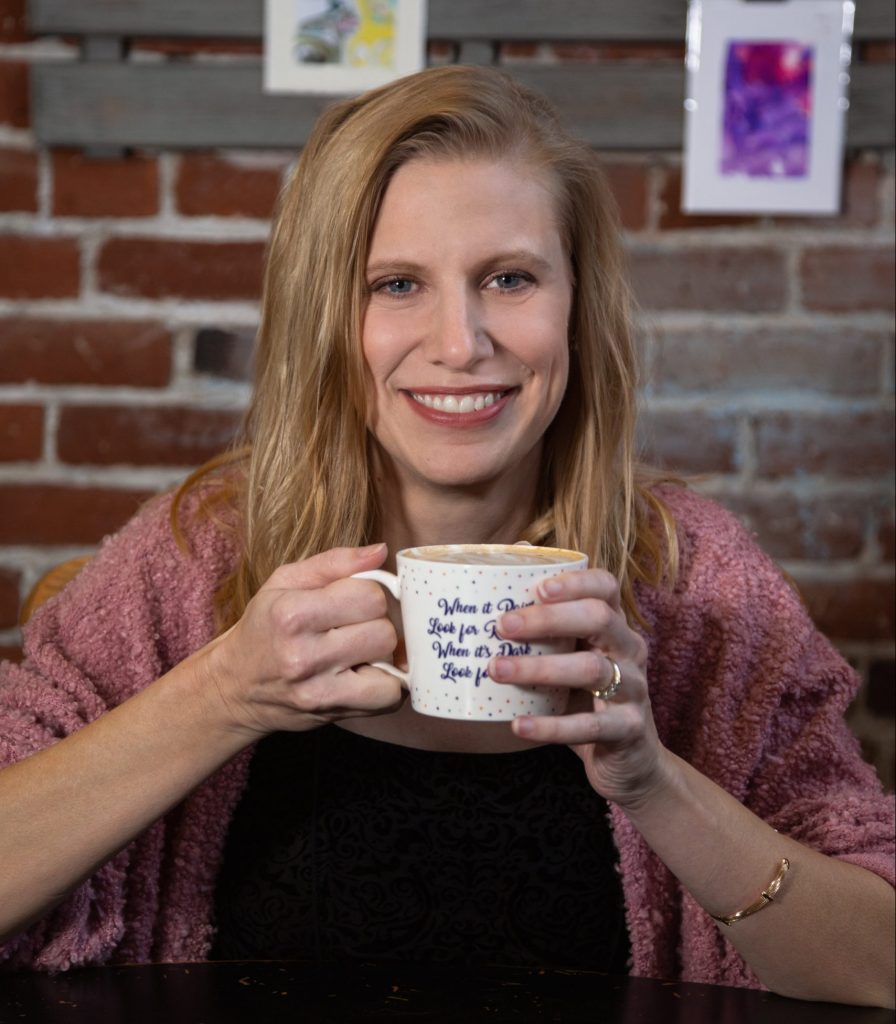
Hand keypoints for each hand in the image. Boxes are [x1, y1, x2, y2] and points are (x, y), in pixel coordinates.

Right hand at [200, 544, 402, 738]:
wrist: (235, 686)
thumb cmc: (266, 627)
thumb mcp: (286, 582)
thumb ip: (335, 562)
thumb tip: (381, 551)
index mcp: (292, 613)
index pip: (370, 596)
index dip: (369, 594)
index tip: (353, 602)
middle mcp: (304, 654)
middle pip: (384, 631)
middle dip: (377, 624)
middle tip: (356, 628)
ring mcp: (319, 689)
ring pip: (390, 663)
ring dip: (383, 656)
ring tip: (360, 651)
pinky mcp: (332, 713)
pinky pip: (388, 698)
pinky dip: (386, 686)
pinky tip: (365, 676)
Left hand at [489, 568, 668, 808]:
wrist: (632, 761)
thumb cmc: (590, 702)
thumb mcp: (573, 663)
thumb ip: (546, 643)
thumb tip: (479, 623)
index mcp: (615, 628)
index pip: (606, 588)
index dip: (575, 582)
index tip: (536, 588)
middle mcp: (630, 651)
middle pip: (599, 618)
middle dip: (548, 618)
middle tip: (503, 626)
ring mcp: (634, 689)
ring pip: (592, 669)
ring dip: (540, 668)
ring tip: (496, 671)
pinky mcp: (629, 729)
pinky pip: (590, 725)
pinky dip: (551, 726)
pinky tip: (519, 725)